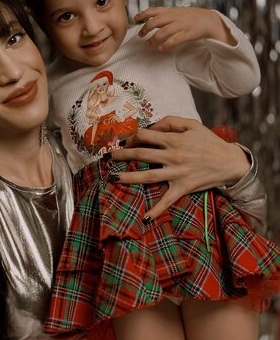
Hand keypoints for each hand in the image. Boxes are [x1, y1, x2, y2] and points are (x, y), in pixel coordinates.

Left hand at [108, 116, 250, 218]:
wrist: (230, 162)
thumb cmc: (209, 142)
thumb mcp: (192, 124)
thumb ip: (170, 122)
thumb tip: (151, 127)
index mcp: (173, 140)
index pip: (145, 136)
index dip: (132, 137)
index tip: (125, 141)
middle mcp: (172, 156)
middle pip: (141, 155)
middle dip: (121, 155)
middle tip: (108, 157)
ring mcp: (177, 173)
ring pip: (147, 176)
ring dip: (128, 177)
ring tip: (113, 178)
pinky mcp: (183, 188)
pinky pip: (168, 200)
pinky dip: (157, 210)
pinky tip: (145, 217)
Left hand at [133, 6, 235, 49]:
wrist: (210, 21)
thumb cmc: (192, 17)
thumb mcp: (178, 12)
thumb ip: (166, 15)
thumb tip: (150, 19)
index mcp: (172, 11)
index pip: (154, 10)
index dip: (143, 14)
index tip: (135, 18)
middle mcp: (175, 17)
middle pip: (155, 21)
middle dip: (145, 28)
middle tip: (140, 36)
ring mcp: (181, 25)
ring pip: (163, 32)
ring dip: (153, 39)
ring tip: (148, 44)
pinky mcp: (187, 34)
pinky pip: (174, 40)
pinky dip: (165, 45)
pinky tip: (160, 49)